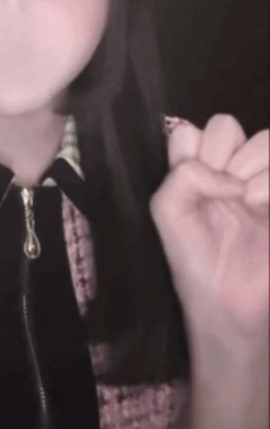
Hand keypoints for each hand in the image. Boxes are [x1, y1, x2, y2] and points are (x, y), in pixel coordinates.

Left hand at [150, 115, 268, 347]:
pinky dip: (268, 184)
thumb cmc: (194, 258)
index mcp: (195, 170)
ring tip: (245, 201)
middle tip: (221, 191)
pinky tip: (259, 206)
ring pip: (265, 139)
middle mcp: (228, 169)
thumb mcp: (168, 211)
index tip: (193, 181)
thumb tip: (230, 176)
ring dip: (251, 164)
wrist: (227, 304)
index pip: (190, 130)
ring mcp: (259, 183)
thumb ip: (184, 175)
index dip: (192, 149)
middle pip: (226, 124)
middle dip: (221, 153)